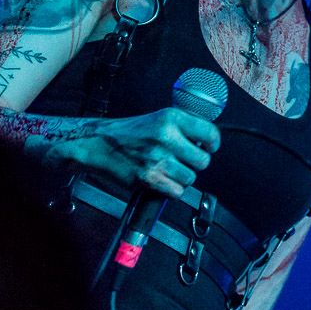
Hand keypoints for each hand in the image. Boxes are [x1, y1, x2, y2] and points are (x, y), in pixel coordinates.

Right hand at [58, 108, 220, 196]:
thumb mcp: (159, 118)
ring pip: (190, 178)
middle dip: (194, 163)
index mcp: (171, 118)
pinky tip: (161, 179)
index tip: (208, 147)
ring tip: (167, 169)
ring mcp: (157, 158)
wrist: (97, 144)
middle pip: (203, 160)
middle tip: (182, 160)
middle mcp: (166, 136)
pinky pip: (177, 191)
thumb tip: (209, 139)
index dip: (212, 144)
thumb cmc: (128, 133)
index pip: (210, 133)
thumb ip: (185, 126)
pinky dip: (171, 190)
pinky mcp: (148, 178)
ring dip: (181, 178)